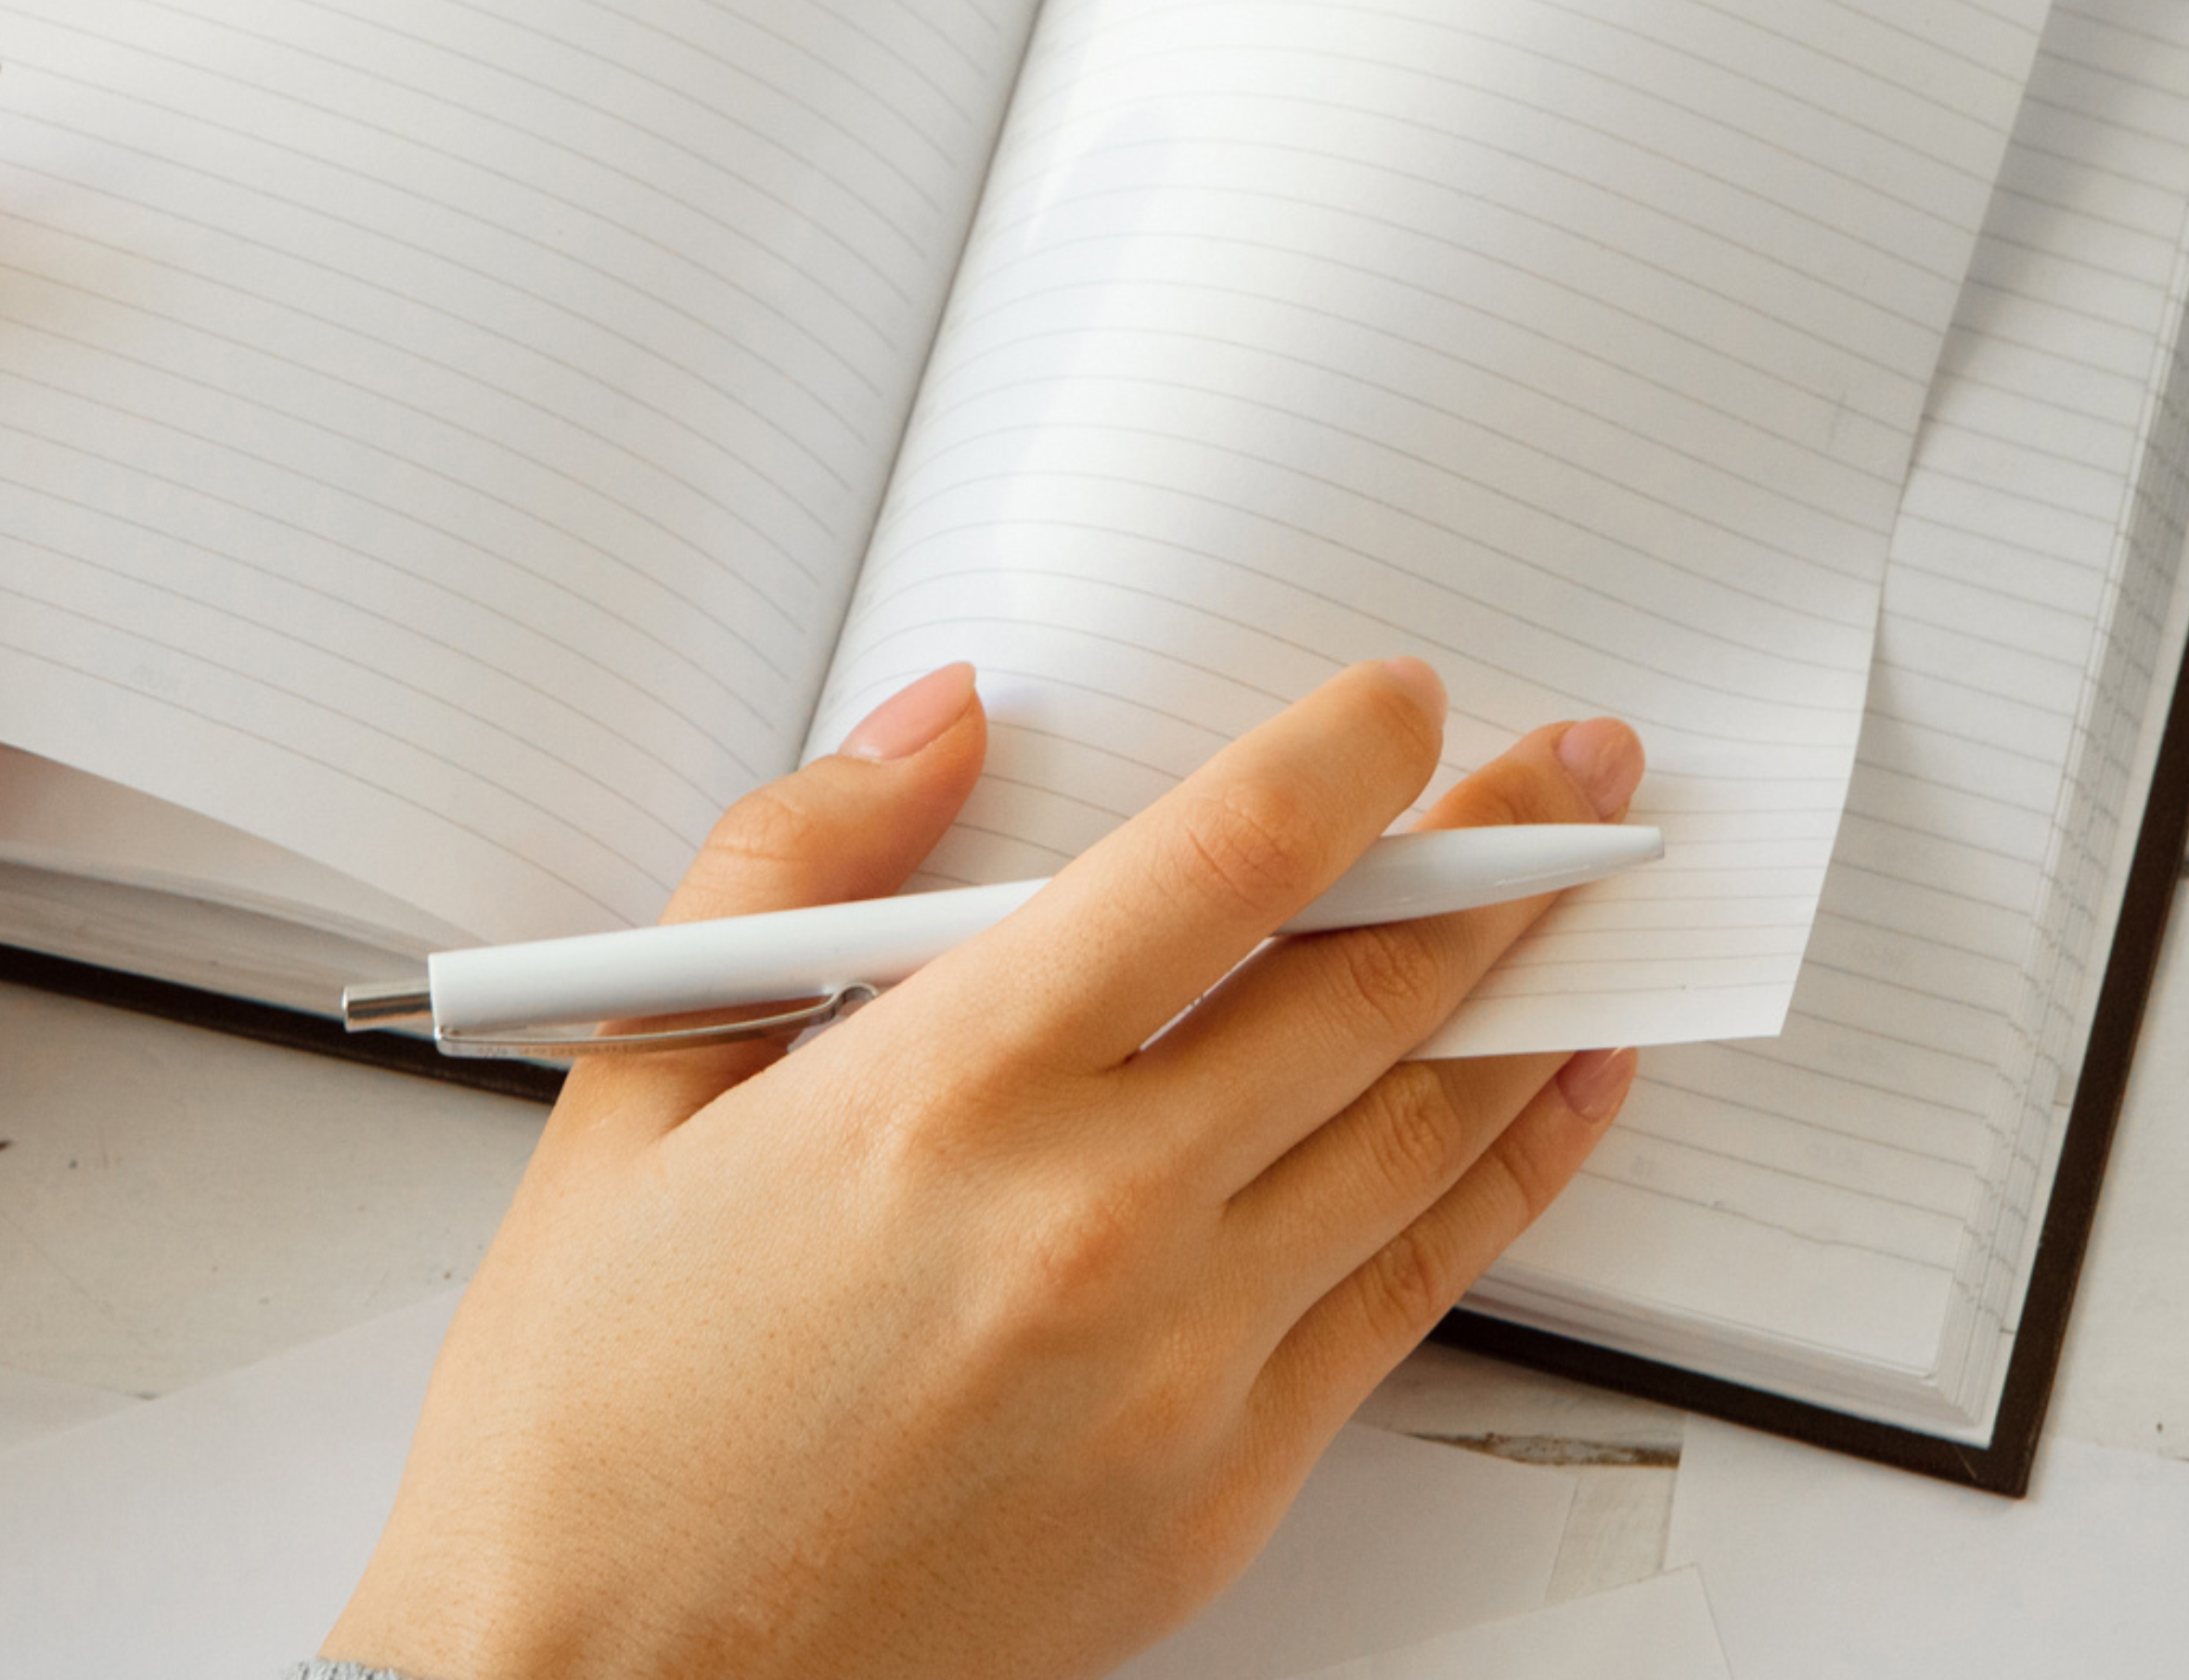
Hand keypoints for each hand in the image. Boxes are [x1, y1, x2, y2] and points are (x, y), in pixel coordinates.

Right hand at [336, 658, 1647, 1679]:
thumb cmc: (591, 1420)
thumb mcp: (639, 1088)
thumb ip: (794, 868)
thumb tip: (945, 721)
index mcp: (951, 1094)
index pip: (1227, 861)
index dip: (1349, 756)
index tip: (1403, 702)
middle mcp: (1097, 1218)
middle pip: (1369, 982)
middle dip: (1499, 844)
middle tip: (1576, 770)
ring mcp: (1181, 1363)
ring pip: (1423, 1127)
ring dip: (1529, 992)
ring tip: (1596, 900)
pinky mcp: (1220, 1485)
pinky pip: (1416, 1289)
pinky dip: (1514, 1172)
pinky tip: (1557, 1095)